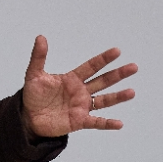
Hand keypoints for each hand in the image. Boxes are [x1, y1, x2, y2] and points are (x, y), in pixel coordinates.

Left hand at [20, 36, 136, 136]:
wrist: (28, 118)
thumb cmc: (33, 96)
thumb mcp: (34, 75)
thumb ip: (39, 57)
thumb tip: (41, 37)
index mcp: (72, 79)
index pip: (92, 66)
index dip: (104, 59)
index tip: (117, 51)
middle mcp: (81, 91)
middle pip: (103, 81)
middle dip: (118, 74)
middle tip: (134, 67)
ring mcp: (82, 106)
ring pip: (104, 100)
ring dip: (118, 96)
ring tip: (131, 92)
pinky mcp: (79, 121)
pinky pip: (96, 122)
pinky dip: (107, 123)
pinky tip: (119, 123)